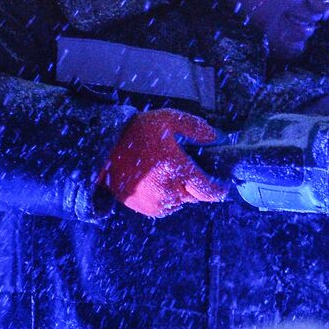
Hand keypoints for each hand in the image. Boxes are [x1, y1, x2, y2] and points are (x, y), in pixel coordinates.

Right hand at [101, 108, 227, 218]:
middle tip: (190, 169)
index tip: (225, 185)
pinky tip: (159, 180)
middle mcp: (169, 191)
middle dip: (198, 185)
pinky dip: (168, 196)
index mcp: (177, 170)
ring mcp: (156, 202)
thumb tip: (215, 137)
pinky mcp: (145, 208)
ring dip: (182, 191)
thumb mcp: (167, 120)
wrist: (103, 151)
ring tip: (170, 172)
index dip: (220, 190)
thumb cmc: (137, 133)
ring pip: (182, 201)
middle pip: (196, 196)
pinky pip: (166, 206)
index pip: (208, 190)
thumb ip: (194, 128)